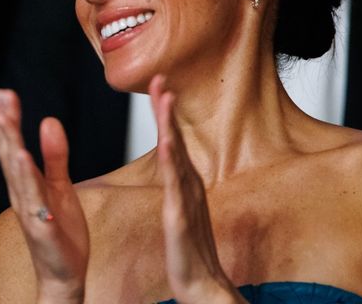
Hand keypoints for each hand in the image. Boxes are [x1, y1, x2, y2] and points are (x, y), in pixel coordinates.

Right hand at [0, 89, 88, 302]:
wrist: (64, 273)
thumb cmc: (60, 231)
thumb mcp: (61, 185)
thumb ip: (54, 155)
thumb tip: (48, 120)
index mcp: (24, 183)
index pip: (12, 145)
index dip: (7, 120)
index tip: (4, 93)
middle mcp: (20, 194)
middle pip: (9, 154)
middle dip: (5, 125)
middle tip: (1, 97)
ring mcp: (29, 210)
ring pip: (17, 175)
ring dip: (11, 147)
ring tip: (7, 122)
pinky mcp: (43, 226)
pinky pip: (34, 200)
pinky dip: (27, 180)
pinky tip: (24, 160)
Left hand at [151, 76, 241, 303]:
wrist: (202, 286)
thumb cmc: (191, 252)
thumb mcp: (182, 211)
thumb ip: (180, 187)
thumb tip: (176, 166)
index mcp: (184, 184)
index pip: (173, 141)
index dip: (166, 113)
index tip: (159, 84)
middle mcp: (188, 187)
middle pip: (176, 140)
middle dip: (167, 108)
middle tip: (160, 78)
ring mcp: (185, 202)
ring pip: (176, 158)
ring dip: (170, 127)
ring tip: (164, 99)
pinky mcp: (180, 221)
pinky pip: (175, 188)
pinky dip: (172, 164)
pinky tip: (167, 145)